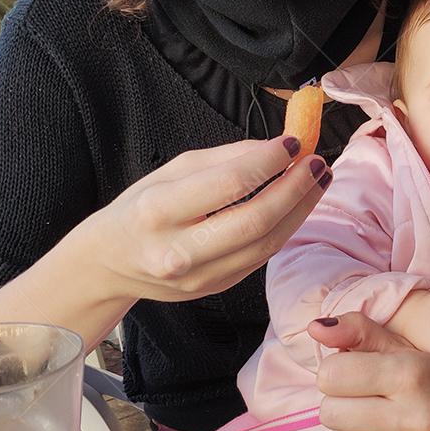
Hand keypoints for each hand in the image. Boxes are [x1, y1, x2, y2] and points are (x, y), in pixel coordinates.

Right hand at [81, 135, 331, 302]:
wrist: (110, 263)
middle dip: (296, 188)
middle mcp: (178, 251)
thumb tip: (278, 147)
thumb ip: (225, 158)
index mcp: (159, 211)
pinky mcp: (217, 288)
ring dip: (302, 209)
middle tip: (318, 162)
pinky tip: (299, 204)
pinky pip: (262, 255)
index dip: (270, 161)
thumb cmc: (141, 207)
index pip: (229, 183)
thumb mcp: (171, 171)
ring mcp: (200, 277)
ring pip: (267, 243)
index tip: (294, 142)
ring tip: (319, 180)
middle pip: (256, 220)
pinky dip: (287, 227)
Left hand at [307, 312, 429, 430]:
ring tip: (370, 411)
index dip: (335, 369)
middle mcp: (413, 418)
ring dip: (347, 425)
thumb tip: (315, 329)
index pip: (331, 376)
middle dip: (338, 398)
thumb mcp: (404, 343)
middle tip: (359, 391)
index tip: (351, 368)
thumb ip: (358, 331)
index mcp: (410, 375)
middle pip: (330, 411)